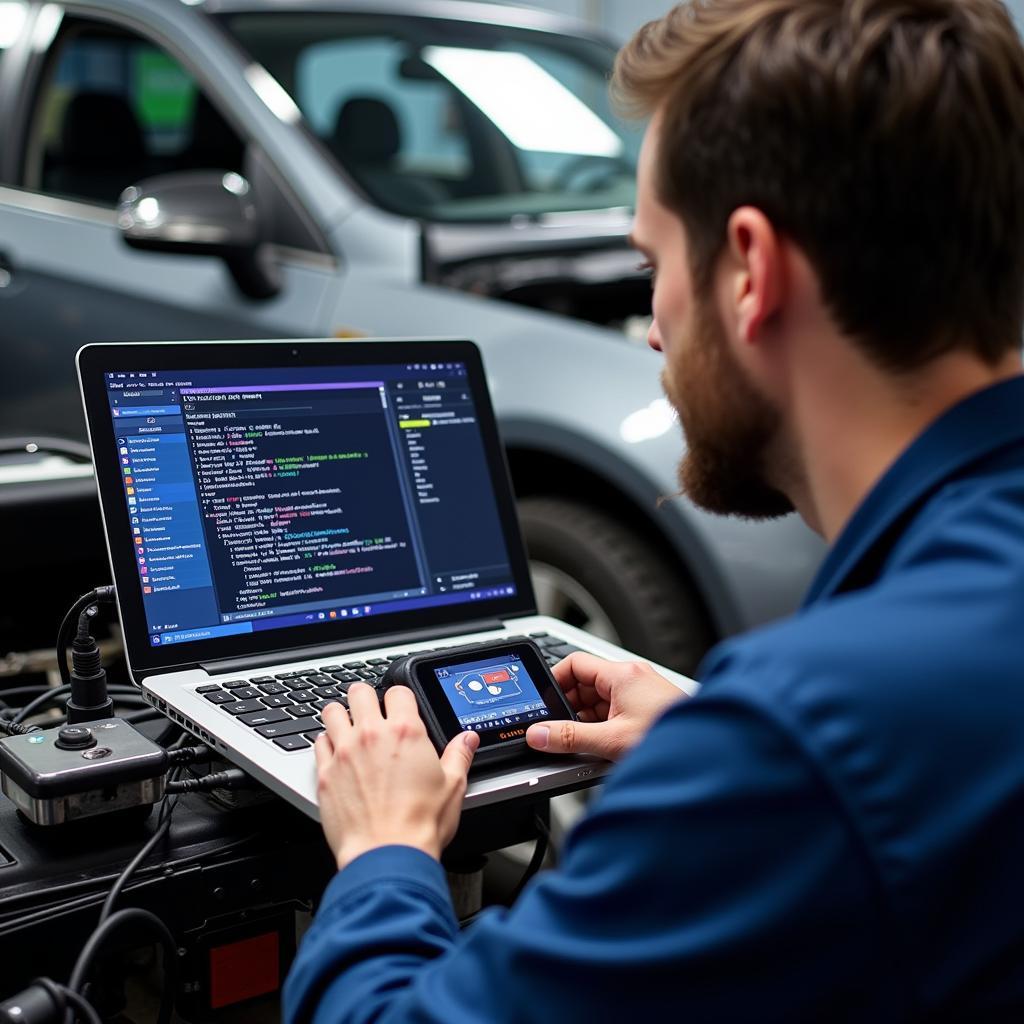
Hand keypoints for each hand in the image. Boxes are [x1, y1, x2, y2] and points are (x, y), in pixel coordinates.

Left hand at [315, 683, 478, 870]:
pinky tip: (336, 753)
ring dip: (341, 715)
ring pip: (332, 711)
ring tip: (350, 726)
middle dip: (366, 698)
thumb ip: (459, 755)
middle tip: (372, 711)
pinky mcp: (325, 774)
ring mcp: (345, 753)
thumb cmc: (419, 825)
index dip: (401, 698)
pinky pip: (318, 743)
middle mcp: (372, 735)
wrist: (387, 856)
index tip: (402, 709)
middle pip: (359, 692)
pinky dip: (326, 743)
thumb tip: (467, 740)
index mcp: (406, 732)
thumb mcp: (452, 786)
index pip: (398, 691)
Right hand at [526, 653, 684, 761]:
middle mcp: (632, 679)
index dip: (553, 681)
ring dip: (586, 722)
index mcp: (622, 674)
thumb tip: (540, 734)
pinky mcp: (647, 711)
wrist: (710, 755)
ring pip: (598, 702)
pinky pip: (613, 713)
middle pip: (584, 685)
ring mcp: (640, 695)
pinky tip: (601, 749)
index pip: (574, 664)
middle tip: (557, 732)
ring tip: (582, 745)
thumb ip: (571, 738)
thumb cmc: (673, 741)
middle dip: (569, 709)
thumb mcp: (613, 741)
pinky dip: (601, 729)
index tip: (542, 703)